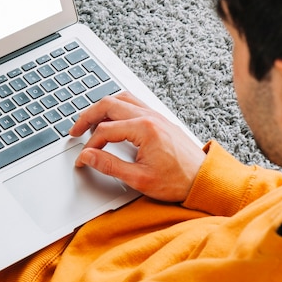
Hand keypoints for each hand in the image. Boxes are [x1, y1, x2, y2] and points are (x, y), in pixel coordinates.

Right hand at [69, 92, 204, 201]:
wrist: (206, 181)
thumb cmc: (178, 182)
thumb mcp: (139, 179)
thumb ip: (109, 166)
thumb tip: (87, 157)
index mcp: (144, 129)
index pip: (105, 131)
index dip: (89, 145)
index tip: (83, 158)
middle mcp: (149, 116)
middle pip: (108, 105)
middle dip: (87, 117)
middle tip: (75, 131)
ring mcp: (154, 114)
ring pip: (120, 98)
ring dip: (101, 108)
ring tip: (89, 122)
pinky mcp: (158, 118)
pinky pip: (132, 102)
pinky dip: (116, 107)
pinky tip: (110, 118)